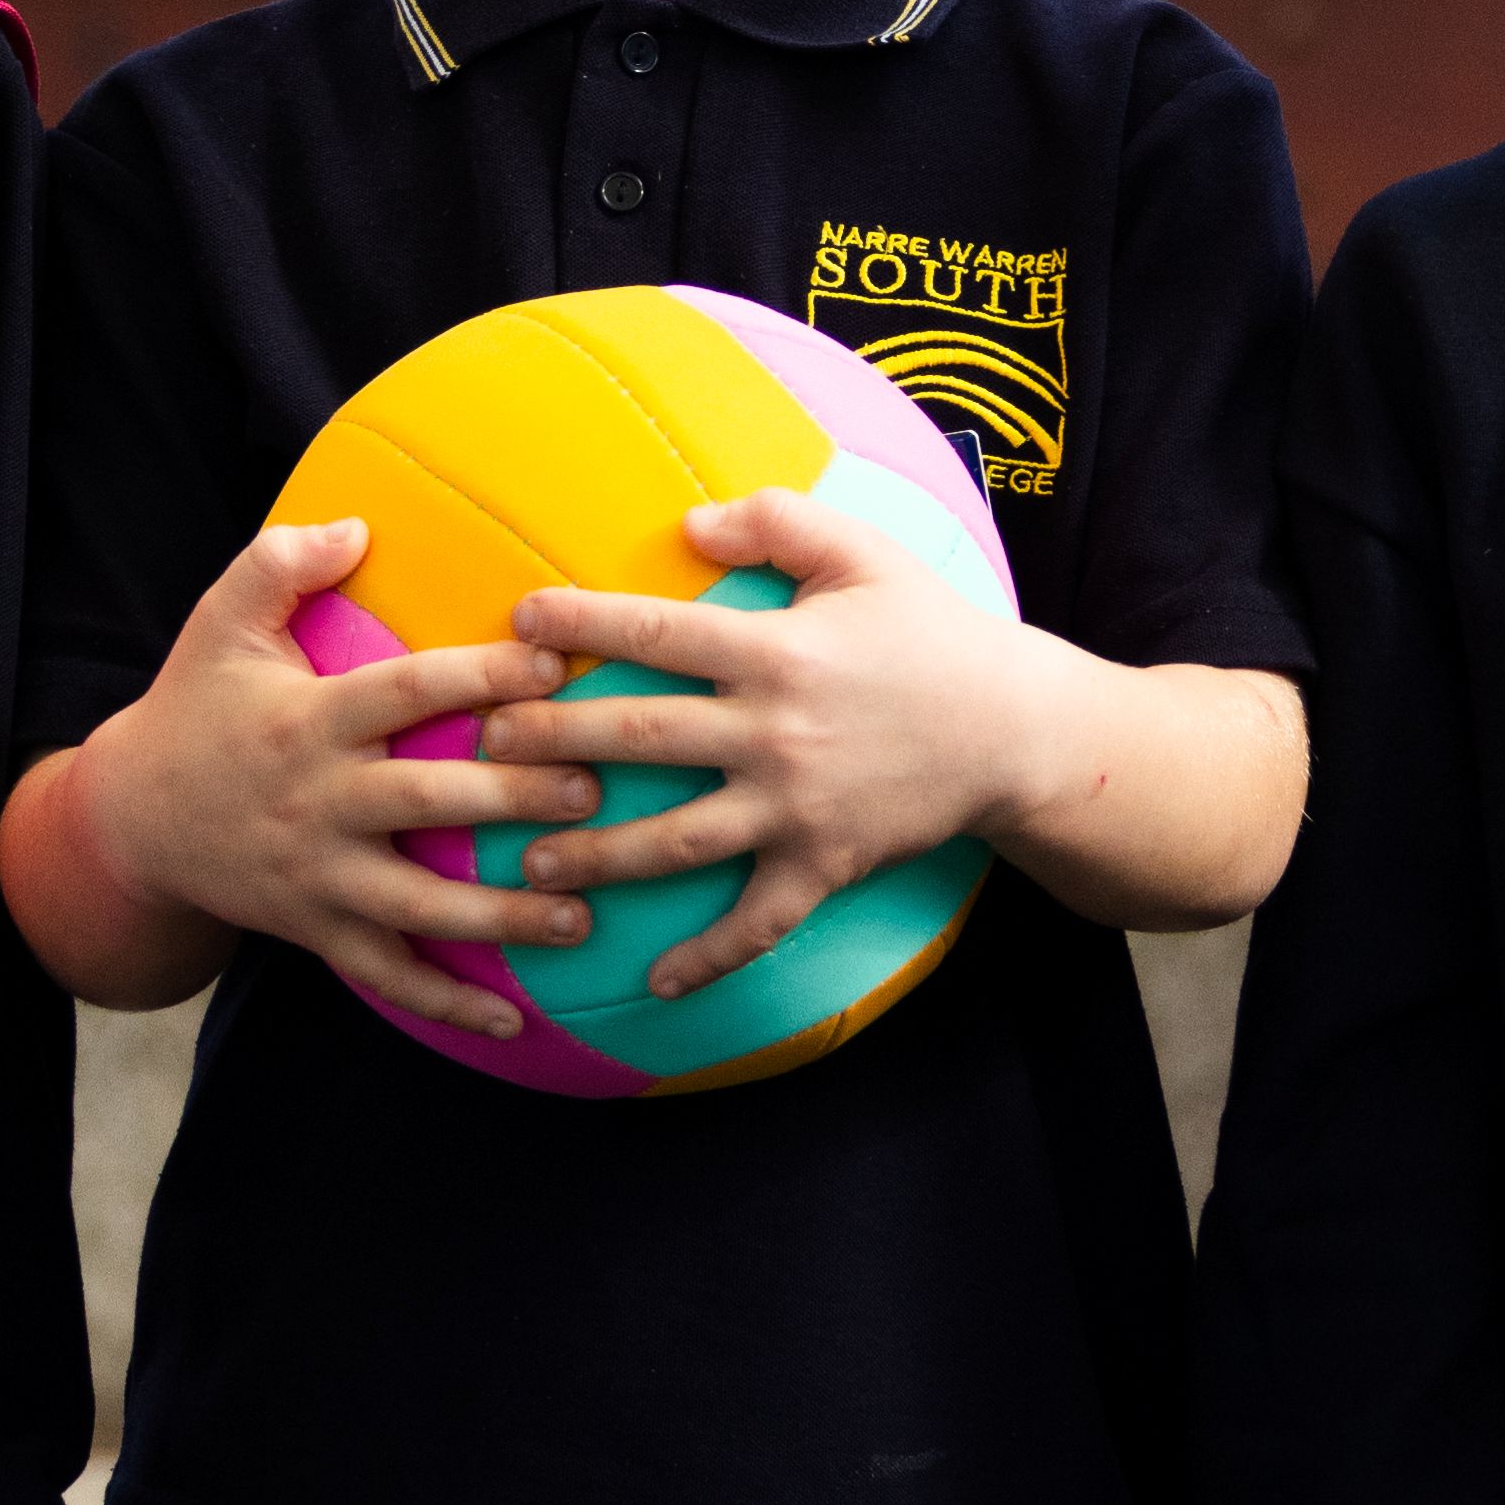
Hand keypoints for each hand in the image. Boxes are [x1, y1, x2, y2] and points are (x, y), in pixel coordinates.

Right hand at [54, 519, 587, 1035]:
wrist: (127, 820)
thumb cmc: (195, 708)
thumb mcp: (219, 623)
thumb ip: (279, 563)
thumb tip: (355, 525)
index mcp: (308, 720)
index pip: (406, 690)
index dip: (480, 674)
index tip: (554, 661)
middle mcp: (318, 801)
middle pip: (428, 801)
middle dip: (515, 799)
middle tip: (596, 789)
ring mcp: (317, 876)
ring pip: (419, 903)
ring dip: (502, 914)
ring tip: (581, 911)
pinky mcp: (314, 929)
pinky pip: (385, 974)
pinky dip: (446, 1003)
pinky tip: (513, 1018)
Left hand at [494, 486, 1087, 995]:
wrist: (1019, 732)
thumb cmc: (935, 634)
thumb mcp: (867, 556)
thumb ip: (779, 523)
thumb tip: (687, 522)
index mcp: (778, 649)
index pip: (659, 632)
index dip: (585, 621)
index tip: (520, 617)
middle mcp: (775, 731)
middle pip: (642, 737)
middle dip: (553, 739)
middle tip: (485, 745)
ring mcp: (797, 807)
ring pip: (676, 839)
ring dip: (597, 854)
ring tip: (528, 864)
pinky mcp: (824, 865)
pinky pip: (757, 922)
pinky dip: (706, 958)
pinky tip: (651, 983)